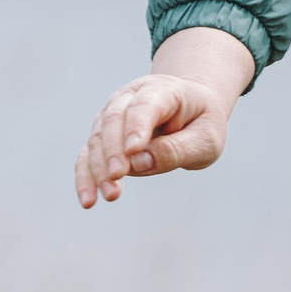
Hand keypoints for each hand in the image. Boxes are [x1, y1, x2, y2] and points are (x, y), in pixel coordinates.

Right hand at [74, 28, 256, 207]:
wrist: (190, 110)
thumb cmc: (200, 124)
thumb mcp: (204, 138)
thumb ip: (176, 149)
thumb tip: (139, 163)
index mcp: (163, 90)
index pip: (145, 104)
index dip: (137, 125)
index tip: (133, 149)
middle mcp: (130, 97)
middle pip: (114, 119)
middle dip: (113, 149)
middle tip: (117, 176)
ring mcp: (112, 115)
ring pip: (97, 138)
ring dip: (99, 168)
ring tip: (110, 195)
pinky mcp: (103, 137)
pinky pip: (87, 155)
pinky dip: (85, 177)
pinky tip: (88, 200)